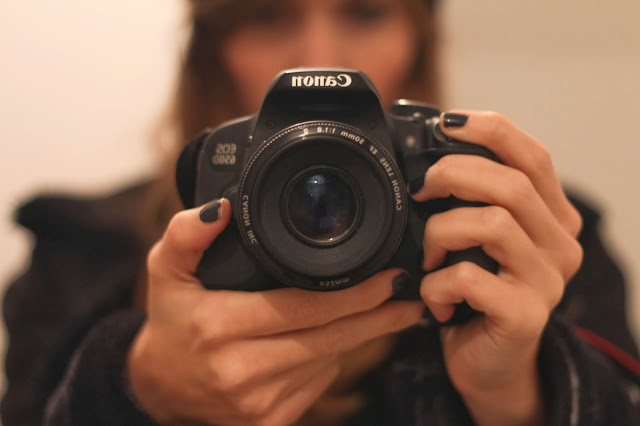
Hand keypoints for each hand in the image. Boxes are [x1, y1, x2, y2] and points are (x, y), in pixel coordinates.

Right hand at [127, 198, 422, 425]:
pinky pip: (317, 384)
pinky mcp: (269, 423)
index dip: (354, 293)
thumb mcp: (165, 271)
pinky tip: (325, 341)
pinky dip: (328, 359)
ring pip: (328, 361)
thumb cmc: (171, 323)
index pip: (302, 307)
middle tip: (408, 295)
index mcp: (218, 326)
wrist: (161, 388)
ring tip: (373, 310)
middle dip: (376, 316)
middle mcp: (239, 370)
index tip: (389, 278)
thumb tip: (223, 209)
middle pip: (329, 339)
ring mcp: (257, 403)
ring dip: (354, 335)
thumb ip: (186, 235)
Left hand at [411, 111, 583, 425]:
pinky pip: (470, 278)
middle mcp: (559, 244)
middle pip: (511, 184)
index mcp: (550, 217)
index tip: (447, 122)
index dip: (491, 130)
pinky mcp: (525, 315)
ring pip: (491, 223)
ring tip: (427, 256)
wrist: (489, 363)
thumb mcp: (477, 241)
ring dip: (440, 232)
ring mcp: (546, 281)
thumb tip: (424, 164)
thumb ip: (470, 203)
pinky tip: (433, 298)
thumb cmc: (476, 294)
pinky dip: (436, 283)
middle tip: (420, 191)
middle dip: (453, 175)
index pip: (534, 156)